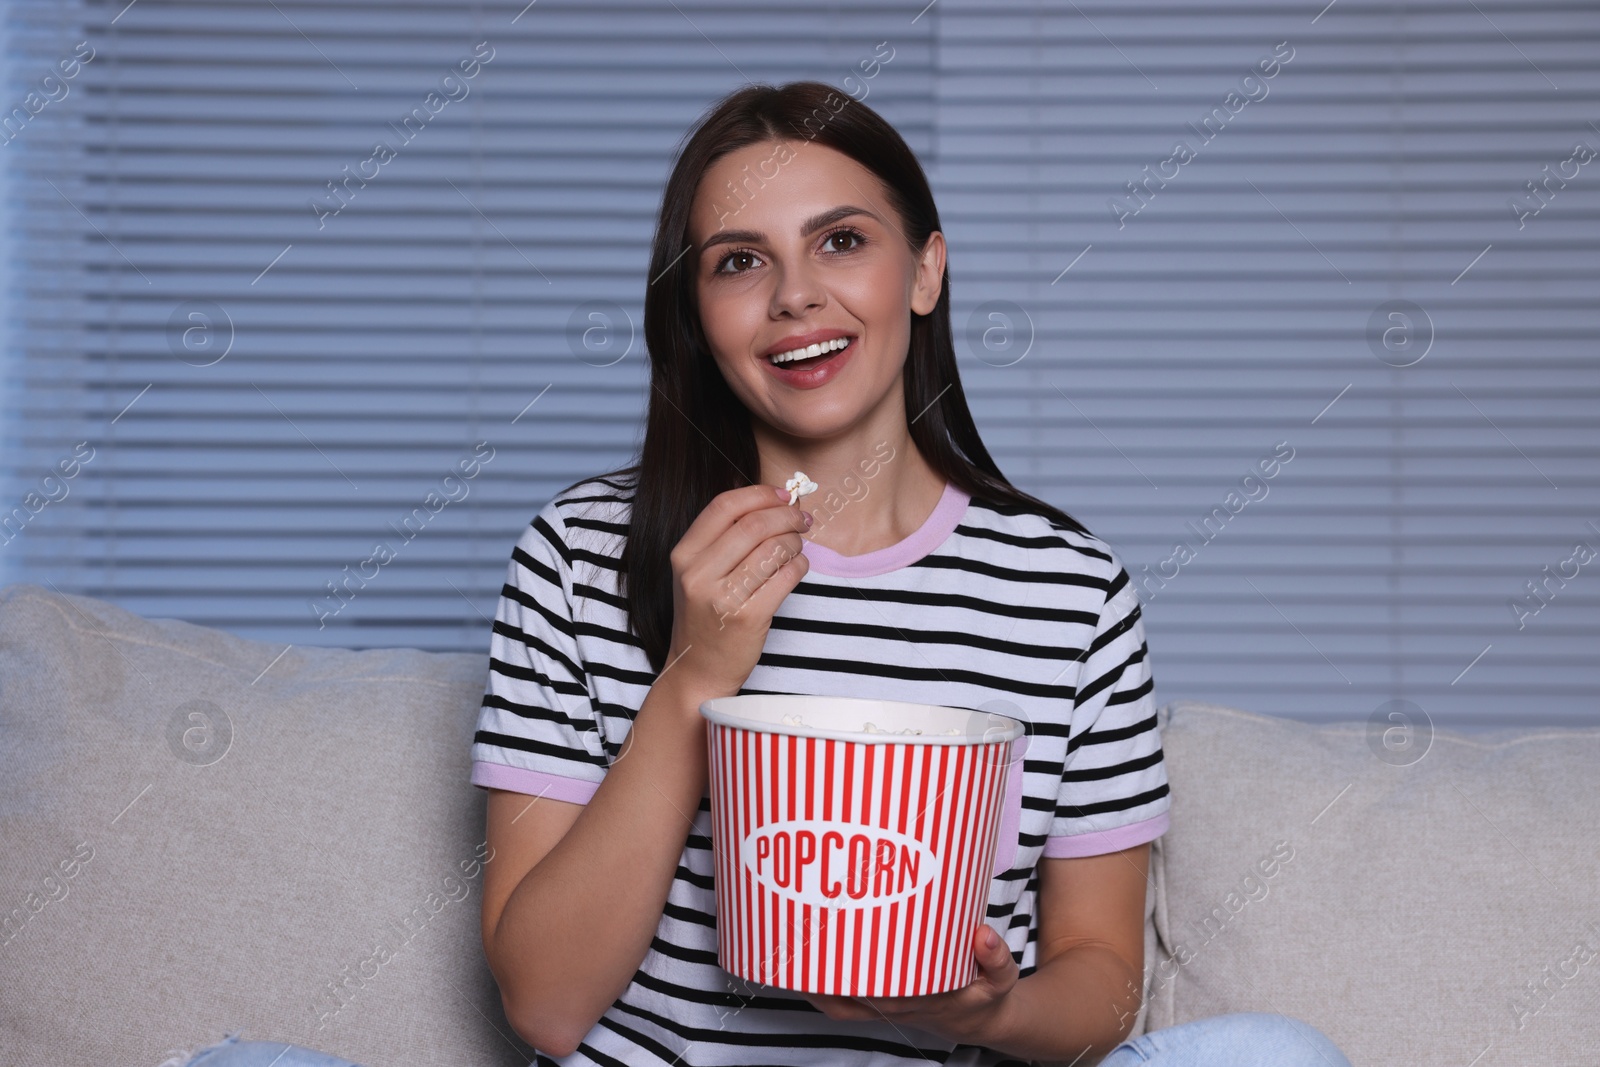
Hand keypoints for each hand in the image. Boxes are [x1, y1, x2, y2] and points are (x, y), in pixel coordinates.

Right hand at [665, 483, 810, 697]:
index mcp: (683, 555)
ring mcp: (722, 597)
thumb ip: (723, 537)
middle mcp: (698, 574)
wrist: (698, 669)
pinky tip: (796, 568)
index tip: (783, 495)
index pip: (724, 506)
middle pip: (754, 524)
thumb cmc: (705, 616)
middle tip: (802, 519)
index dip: (760, 494)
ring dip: (795, 541)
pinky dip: (800, 566)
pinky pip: (786, 577)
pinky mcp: (748, 617)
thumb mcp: (698, 572)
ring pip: (774, 549)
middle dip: (787, 516)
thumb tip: (770, 499)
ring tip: (797, 546)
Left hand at [799, 923, 1019, 1047]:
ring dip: (810, 980)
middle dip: (818, 969)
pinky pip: (839, 1001)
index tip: (831, 937)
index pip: (874, 990)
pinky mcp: (875, 1001)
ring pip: (836, 1001)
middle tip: (794, 930)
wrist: (978, 1018)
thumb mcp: (1001, 980)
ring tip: (783, 946)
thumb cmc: (983, 994)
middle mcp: (892, 1005)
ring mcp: (881, 1006)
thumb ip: (997, 960)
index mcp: (918, 999)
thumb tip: (983, 936)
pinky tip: (796, 965)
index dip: (848, 973)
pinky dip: (816, 988)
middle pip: (845, 995)